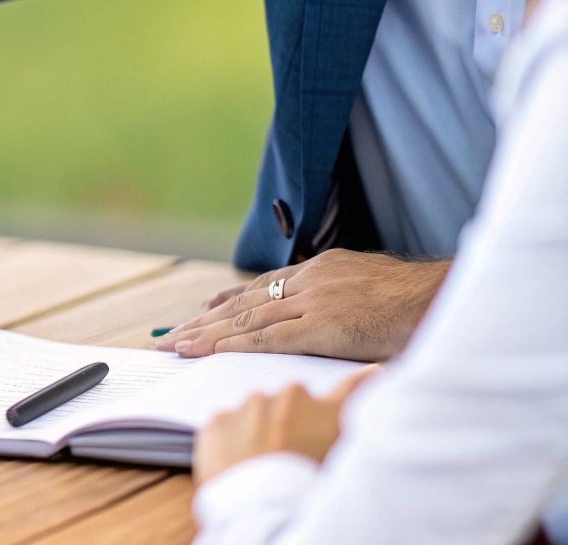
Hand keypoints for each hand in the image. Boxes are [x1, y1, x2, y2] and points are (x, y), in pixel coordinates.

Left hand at [160, 250, 447, 360]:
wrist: (447, 298)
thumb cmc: (420, 302)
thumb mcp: (373, 289)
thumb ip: (345, 301)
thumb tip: (336, 320)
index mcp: (323, 268)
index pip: (264, 286)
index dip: (230, 300)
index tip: (204, 308)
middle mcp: (311, 280)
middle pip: (246, 302)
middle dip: (207, 319)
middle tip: (174, 333)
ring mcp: (316, 302)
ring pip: (249, 321)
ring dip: (209, 334)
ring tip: (178, 345)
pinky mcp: (324, 326)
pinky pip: (269, 338)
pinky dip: (236, 346)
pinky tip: (211, 352)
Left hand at [193, 366, 375, 484]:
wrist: (261, 509)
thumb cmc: (308, 493)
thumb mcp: (341, 465)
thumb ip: (344, 439)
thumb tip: (343, 434)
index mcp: (328, 413)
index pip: (353, 388)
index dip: (365, 379)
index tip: (372, 371)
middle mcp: (291, 398)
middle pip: (293, 402)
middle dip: (292, 421)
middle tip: (288, 452)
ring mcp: (251, 405)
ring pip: (256, 412)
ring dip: (259, 430)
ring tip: (261, 465)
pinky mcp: (219, 418)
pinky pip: (225, 426)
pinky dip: (230, 441)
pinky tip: (237, 465)